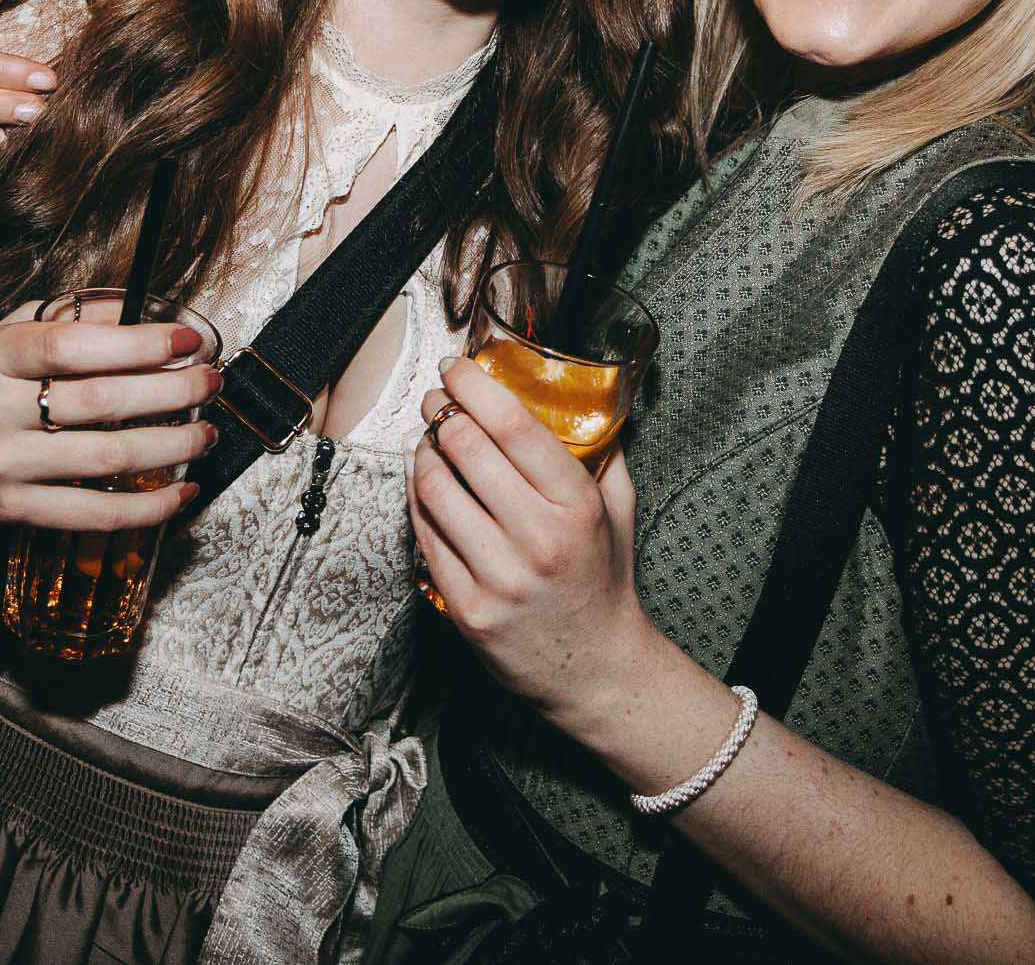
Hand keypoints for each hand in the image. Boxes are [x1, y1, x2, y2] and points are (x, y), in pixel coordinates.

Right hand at [0, 303, 223, 533]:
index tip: (186, 338)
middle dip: (172, 391)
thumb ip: (65, 322)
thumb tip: (137, 312)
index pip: (74, 345)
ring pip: (106, 456)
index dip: (138, 341)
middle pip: (102, 400)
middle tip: (211, 382)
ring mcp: (4, 464)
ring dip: (172, 445)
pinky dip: (145, 508)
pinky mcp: (12, 511)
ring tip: (206, 432)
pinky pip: (91, 513)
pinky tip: (180, 493)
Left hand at [408, 357, 655, 723]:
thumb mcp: (617, 510)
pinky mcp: (466, 609)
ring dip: (422, 454)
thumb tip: (585, 395)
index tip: (456, 368)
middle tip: (435, 400)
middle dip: (441, 411)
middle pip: (467, 448)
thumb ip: (603, 452)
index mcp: (576, 505)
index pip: (513, 426)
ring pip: (436, 489)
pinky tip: (423, 487)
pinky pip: (424, 537)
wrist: (595, 667)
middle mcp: (538, 538)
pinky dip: (417, 502)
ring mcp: (499, 577)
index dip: (475, 386)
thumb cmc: (602, 579)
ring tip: (427, 442)